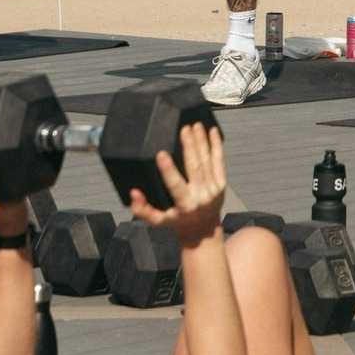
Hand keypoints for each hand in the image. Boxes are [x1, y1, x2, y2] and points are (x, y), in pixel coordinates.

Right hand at [128, 121, 226, 247]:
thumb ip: (143, 210)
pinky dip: (217, 145)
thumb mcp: (158, 221)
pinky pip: (219, 161)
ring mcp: (213, 189)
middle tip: (184, 129)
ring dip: (201, 141)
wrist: (203, 229)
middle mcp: (201, 196)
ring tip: (195, 126)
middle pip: (194, 167)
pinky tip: (213, 131)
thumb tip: (133, 193)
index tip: (161, 154)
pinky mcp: (221, 183)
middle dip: (189, 147)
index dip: (168, 170)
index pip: (175, 185)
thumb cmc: (177, 221)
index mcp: (184, 205)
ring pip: (207, 161)